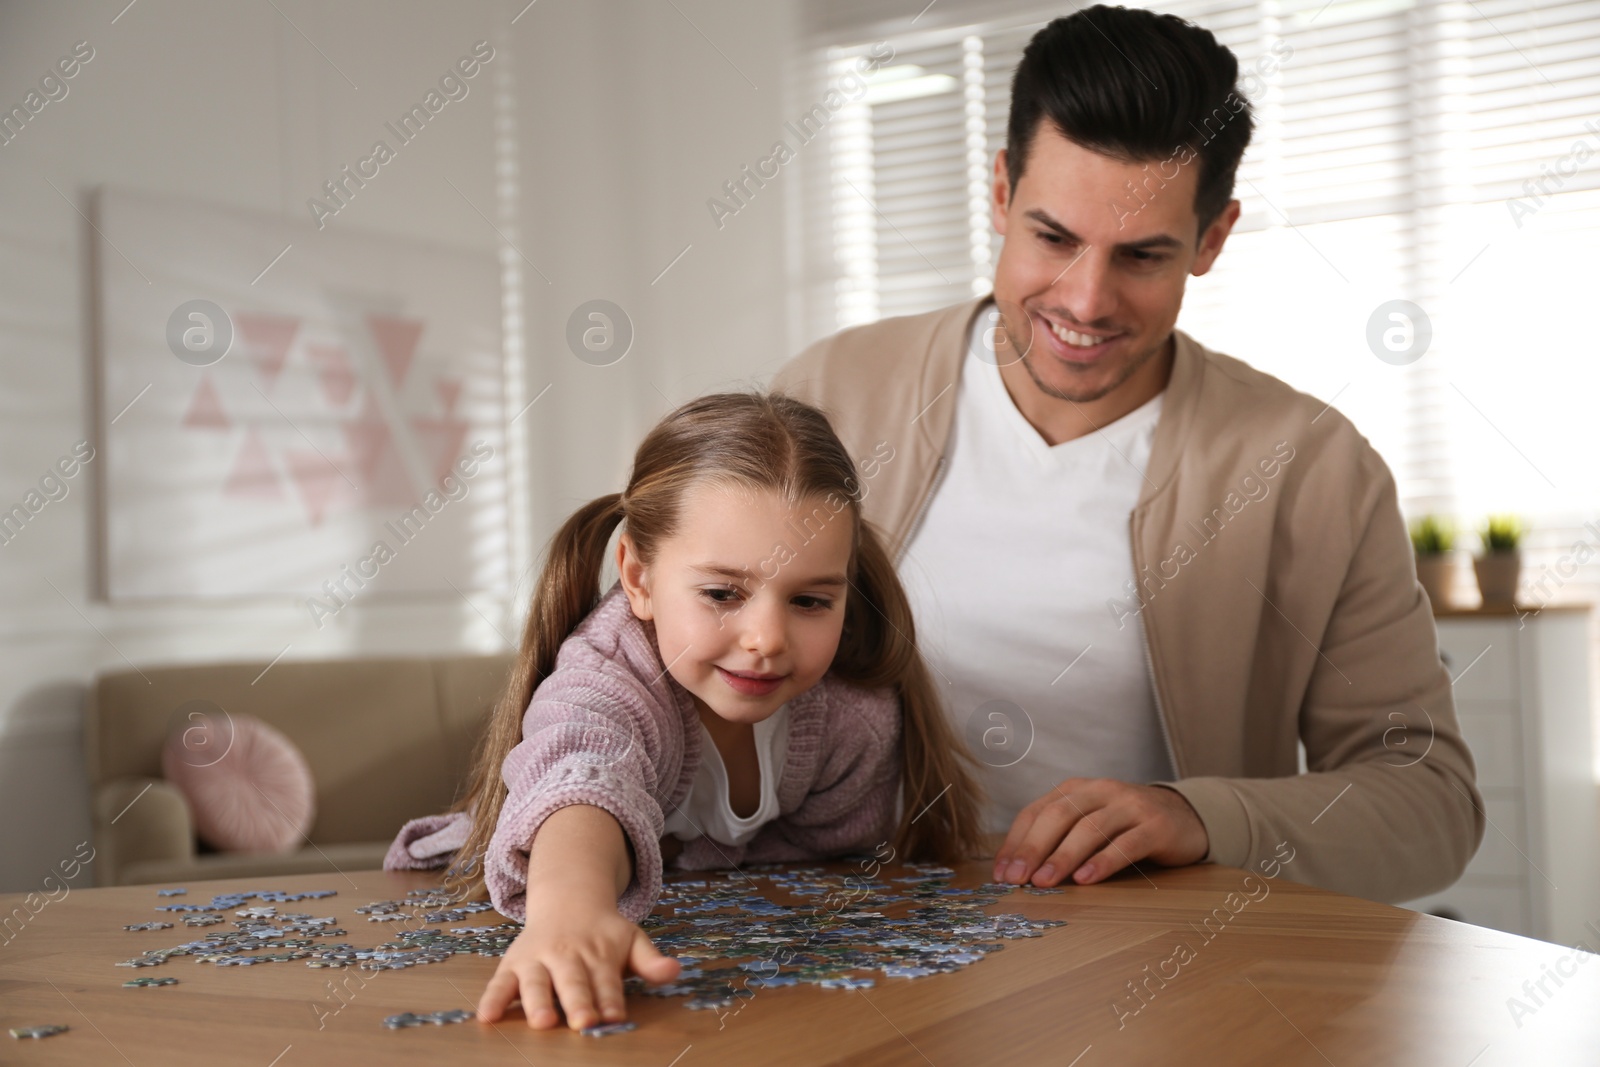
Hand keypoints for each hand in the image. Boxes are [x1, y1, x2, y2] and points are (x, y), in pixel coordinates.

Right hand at [477, 890, 679, 1030]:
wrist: (568, 901)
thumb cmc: (603, 933)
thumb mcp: (632, 939)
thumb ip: (650, 960)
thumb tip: (676, 971)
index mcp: (598, 953)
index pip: (606, 981)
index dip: (611, 1000)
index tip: (615, 1018)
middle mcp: (567, 955)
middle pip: (573, 982)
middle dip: (578, 1002)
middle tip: (584, 1022)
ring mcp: (537, 959)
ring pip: (536, 982)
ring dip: (538, 1001)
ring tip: (542, 1022)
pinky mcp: (513, 965)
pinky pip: (500, 982)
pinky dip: (492, 998)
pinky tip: (487, 1018)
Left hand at [993, 779, 1207, 886]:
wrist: (1183, 816)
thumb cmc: (1123, 826)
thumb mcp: (1087, 823)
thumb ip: (1057, 839)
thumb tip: (1017, 872)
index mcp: (1075, 789)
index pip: (1036, 812)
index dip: (1016, 842)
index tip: (1001, 873)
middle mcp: (1100, 791)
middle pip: (1059, 816)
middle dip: (1033, 848)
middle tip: (1016, 879)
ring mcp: (1130, 806)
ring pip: (1090, 829)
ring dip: (1063, 857)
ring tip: (1044, 882)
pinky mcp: (1156, 826)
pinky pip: (1126, 844)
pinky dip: (1104, 861)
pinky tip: (1086, 879)